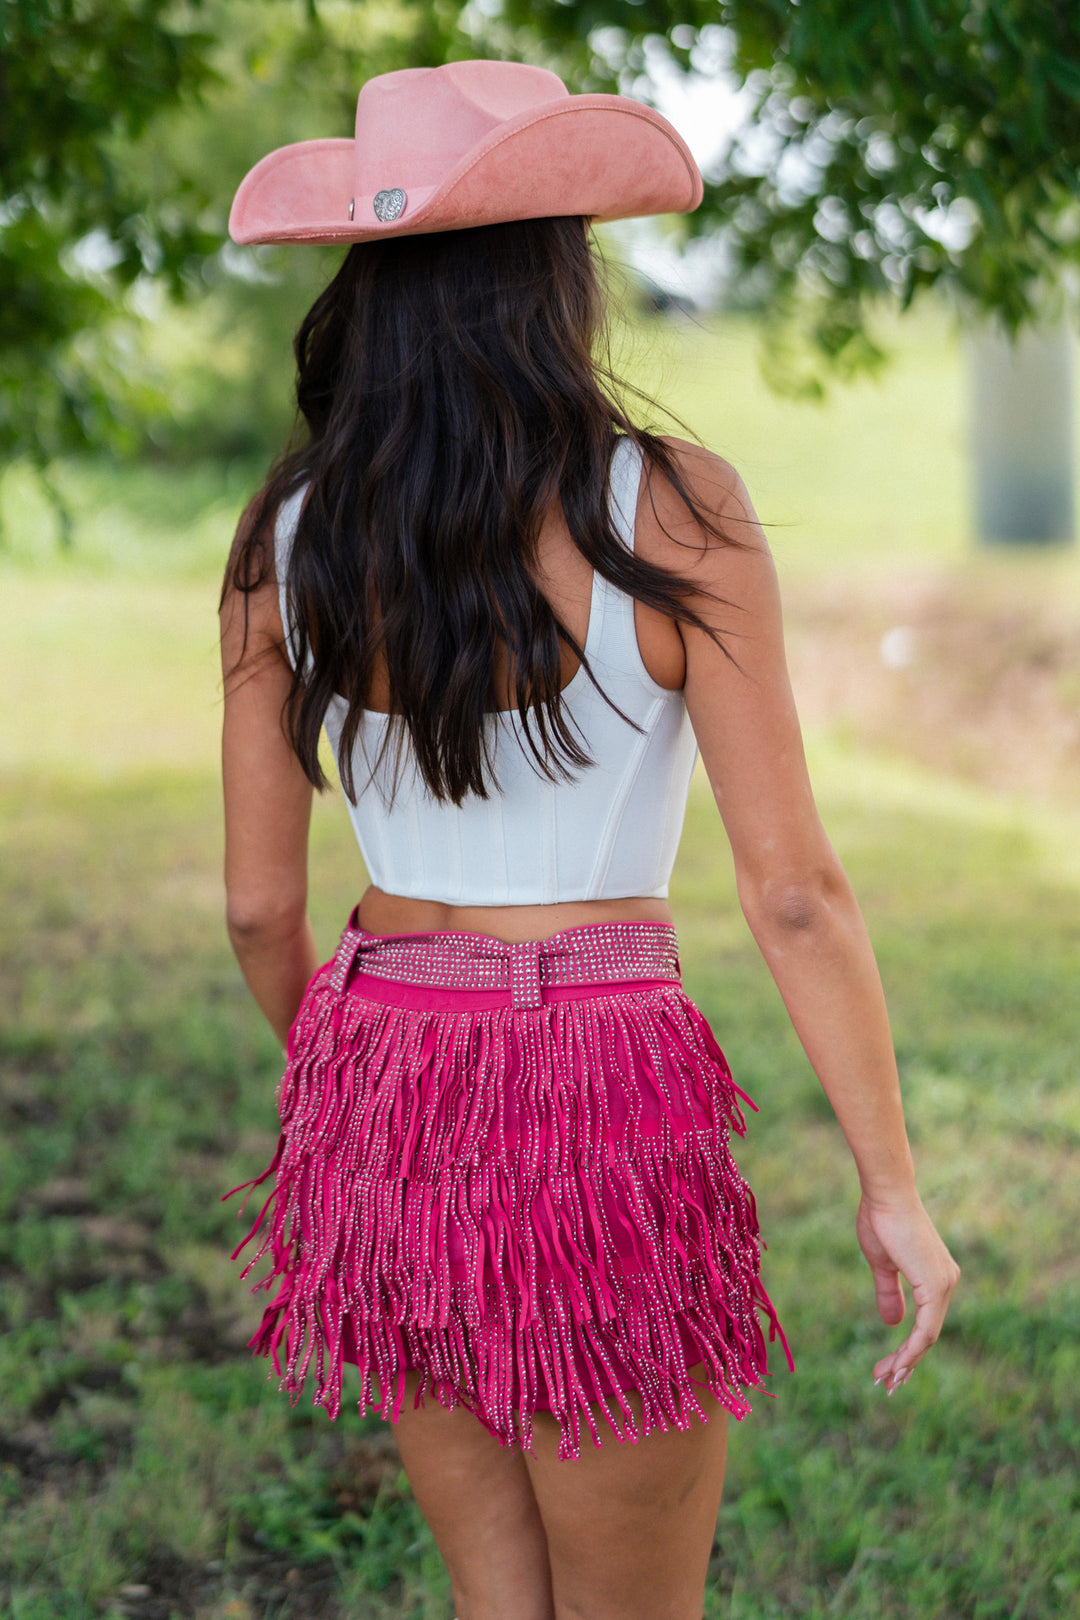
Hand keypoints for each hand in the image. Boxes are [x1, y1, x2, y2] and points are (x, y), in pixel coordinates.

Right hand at [856, 1190, 959, 1394]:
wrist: (886, 1194)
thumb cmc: (881, 1220)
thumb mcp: (882, 1264)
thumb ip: (889, 1293)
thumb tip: (892, 1323)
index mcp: (937, 1277)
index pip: (926, 1324)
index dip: (907, 1349)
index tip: (886, 1368)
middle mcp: (947, 1282)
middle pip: (929, 1335)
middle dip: (906, 1363)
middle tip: (884, 1383)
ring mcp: (944, 1284)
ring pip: (928, 1337)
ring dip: (906, 1362)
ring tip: (885, 1380)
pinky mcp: (935, 1285)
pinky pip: (926, 1329)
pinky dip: (911, 1351)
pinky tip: (897, 1365)